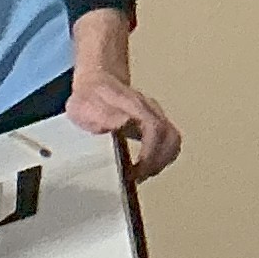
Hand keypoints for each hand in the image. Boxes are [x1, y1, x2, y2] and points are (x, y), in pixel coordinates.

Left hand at [65, 28, 181, 178]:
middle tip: (137, 177)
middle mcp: (150, 110)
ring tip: (142, 175)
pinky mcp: (154, 123)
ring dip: (162, 161)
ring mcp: (155, 115)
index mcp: (134, 105)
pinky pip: (168, 141)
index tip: (137, 170)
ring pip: (173, 140)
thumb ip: (103, 115)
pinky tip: (146, 167)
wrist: (97, 81)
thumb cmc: (89, 96)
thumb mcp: (85, 105)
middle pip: (170, 137)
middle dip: (157, 162)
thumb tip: (123, 123)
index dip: (150, 153)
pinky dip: (161, 157)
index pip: (155, 129)